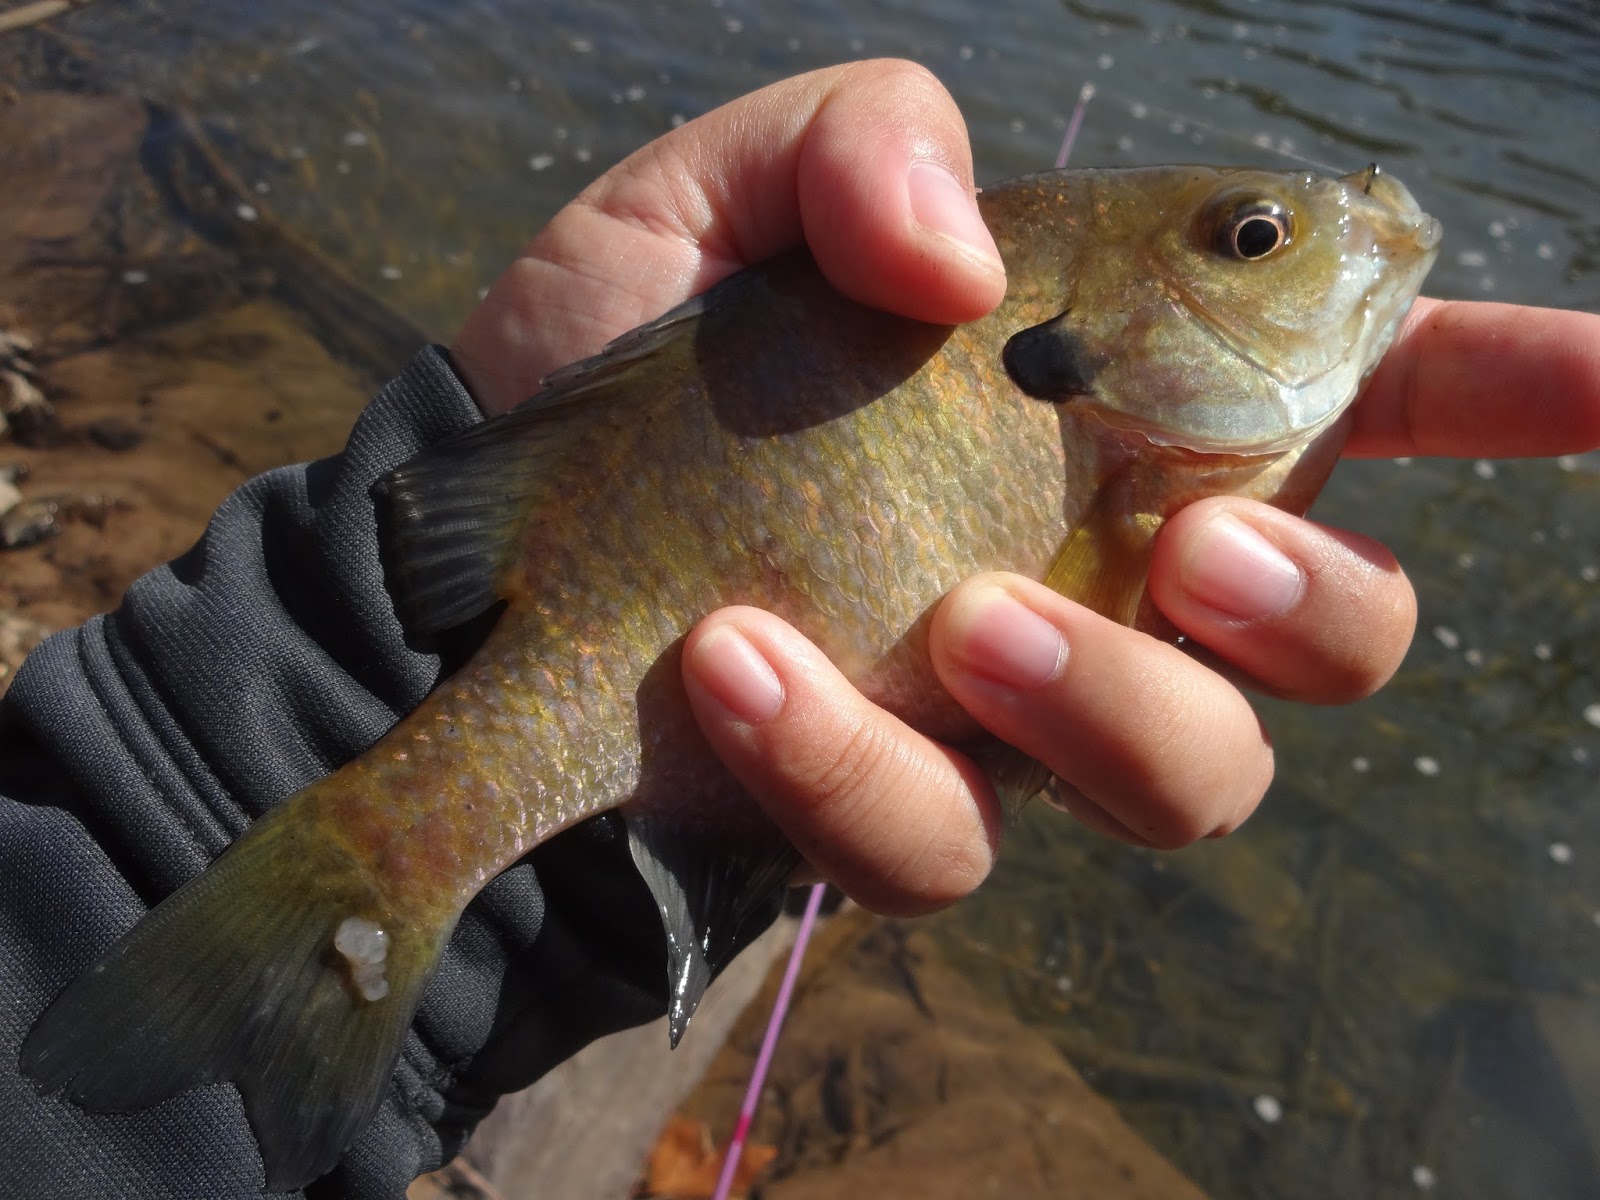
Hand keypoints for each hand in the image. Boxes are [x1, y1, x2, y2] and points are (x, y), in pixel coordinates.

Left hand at [454, 61, 1599, 917]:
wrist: (468, 556)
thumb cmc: (617, 376)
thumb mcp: (718, 200)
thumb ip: (865, 148)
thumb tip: (971, 253)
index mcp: (1103, 401)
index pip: (1355, 394)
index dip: (1507, 383)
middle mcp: (1099, 565)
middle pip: (1333, 632)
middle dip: (1319, 603)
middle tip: (1199, 539)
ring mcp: (1008, 709)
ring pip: (1190, 775)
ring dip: (1107, 700)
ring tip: (960, 624)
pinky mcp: (897, 811)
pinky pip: (945, 838)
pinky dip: (853, 756)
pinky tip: (739, 667)